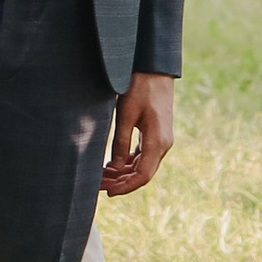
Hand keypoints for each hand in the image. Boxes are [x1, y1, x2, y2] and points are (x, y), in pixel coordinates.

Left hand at [103, 74, 174, 196]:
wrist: (155, 69)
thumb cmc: (140, 87)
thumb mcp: (125, 114)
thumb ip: (120, 142)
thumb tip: (113, 167)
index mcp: (158, 141)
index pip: (143, 176)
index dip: (126, 187)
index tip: (108, 192)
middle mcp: (163, 144)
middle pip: (142, 174)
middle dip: (120, 182)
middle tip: (97, 185)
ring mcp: (161, 140)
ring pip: (142, 166)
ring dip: (123, 174)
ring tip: (101, 176)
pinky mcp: (156, 135)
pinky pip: (142, 156)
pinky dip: (127, 163)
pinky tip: (111, 165)